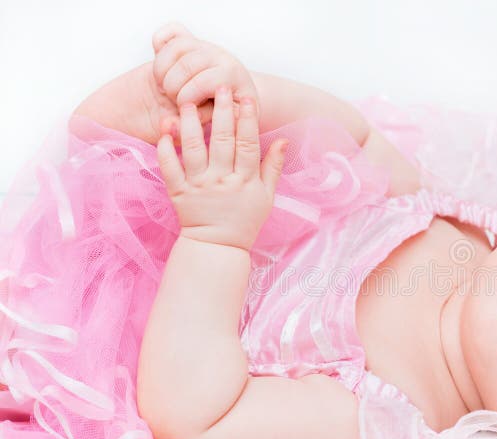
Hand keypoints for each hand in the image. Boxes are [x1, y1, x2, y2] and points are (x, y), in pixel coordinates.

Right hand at [151, 22, 258, 141]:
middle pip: (189, 64)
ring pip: (177, 46)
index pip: (207, 81)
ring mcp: (205, 46)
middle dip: (175, 86)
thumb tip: (168, 124)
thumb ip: (193, 127)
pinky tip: (162, 66)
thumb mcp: (214, 128)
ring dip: (163, 69)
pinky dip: (159, 42)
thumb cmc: (223, 116)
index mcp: (234, 78)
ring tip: (166, 86)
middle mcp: (221, 57)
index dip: (188, 97)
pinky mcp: (189, 40)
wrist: (230, 99)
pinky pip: (172, 31)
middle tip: (174, 100)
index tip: (183, 108)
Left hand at [157, 84, 287, 250]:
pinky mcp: (178, 192)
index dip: (247, 119)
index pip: (248, 143)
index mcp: (245, 180)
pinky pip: (169, 168)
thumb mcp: (267, 195)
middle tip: (219, 87)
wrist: (217, 247)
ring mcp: (198, 186)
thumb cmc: (245, 219)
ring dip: (189, 124)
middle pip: (221, 140)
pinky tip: (164, 131)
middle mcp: (221, 180)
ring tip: (187, 102)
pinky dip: (165, 149)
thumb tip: (284, 140)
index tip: (246, 98)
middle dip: (221, 112)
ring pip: (193, 149)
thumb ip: (273, 166)